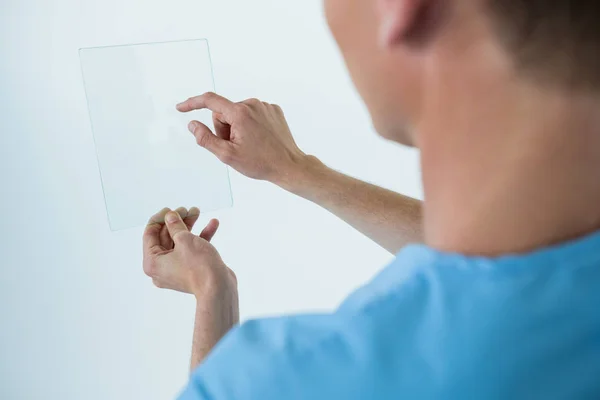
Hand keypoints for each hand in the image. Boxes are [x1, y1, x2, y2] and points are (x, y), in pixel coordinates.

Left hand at [142, 207, 236, 297]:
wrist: (219, 288)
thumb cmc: (199, 266)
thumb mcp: (185, 239)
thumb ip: (175, 225)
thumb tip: (170, 216)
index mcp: (152, 262)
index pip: (150, 234)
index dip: (160, 218)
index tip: (170, 209)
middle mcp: (161, 267)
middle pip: (166, 237)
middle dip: (178, 221)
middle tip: (187, 210)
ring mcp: (176, 269)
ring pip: (180, 242)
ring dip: (190, 227)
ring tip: (198, 212)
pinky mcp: (190, 270)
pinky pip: (191, 250)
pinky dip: (200, 237)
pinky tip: (212, 224)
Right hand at [176, 92, 308, 184]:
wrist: (289, 166)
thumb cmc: (259, 163)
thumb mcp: (227, 155)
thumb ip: (206, 139)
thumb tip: (192, 124)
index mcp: (240, 113)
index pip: (209, 101)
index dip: (192, 104)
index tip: (181, 108)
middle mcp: (252, 104)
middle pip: (224, 112)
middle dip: (223, 128)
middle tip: (234, 147)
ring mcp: (265, 106)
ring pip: (238, 113)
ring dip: (237, 127)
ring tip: (249, 145)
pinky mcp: (274, 110)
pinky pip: (252, 114)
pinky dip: (250, 125)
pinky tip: (259, 139)